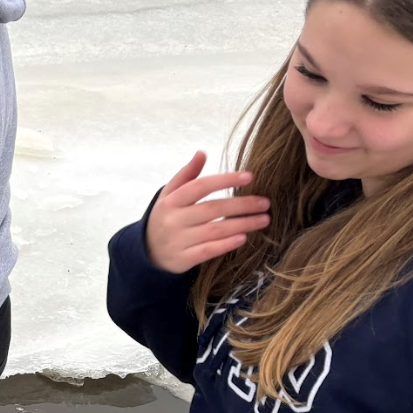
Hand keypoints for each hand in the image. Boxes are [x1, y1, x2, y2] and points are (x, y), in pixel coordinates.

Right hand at [145, 152, 269, 273]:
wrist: (148, 252)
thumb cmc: (166, 218)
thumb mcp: (169, 195)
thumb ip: (186, 175)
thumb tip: (201, 153)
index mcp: (171, 201)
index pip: (200, 186)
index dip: (225, 180)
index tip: (250, 176)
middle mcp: (174, 220)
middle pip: (212, 209)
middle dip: (242, 205)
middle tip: (265, 203)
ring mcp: (178, 241)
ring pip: (215, 230)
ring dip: (242, 224)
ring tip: (264, 219)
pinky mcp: (184, 259)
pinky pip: (208, 251)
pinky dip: (226, 244)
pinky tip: (244, 238)